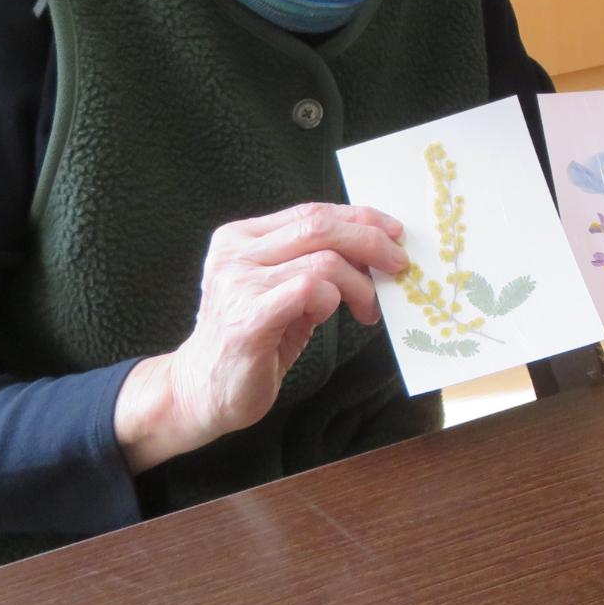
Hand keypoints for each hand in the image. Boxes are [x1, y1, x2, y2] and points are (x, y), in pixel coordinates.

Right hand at [114, 201, 409, 474]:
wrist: (204, 392)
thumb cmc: (255, 339)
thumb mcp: (284, 288)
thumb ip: (314, 261)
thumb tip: (376, 247)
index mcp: (241, 236)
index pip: (312, 212)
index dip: (359, 218)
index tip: (394, 233)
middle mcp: (235, 253)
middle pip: (320, 227)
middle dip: (371, 242)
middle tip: (399, 265)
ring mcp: (237, 284)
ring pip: (323, 261)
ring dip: (360, 283)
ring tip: (368, 308)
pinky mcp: (247, 319)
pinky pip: (308, 290)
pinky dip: (332, 299)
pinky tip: (330, 315)